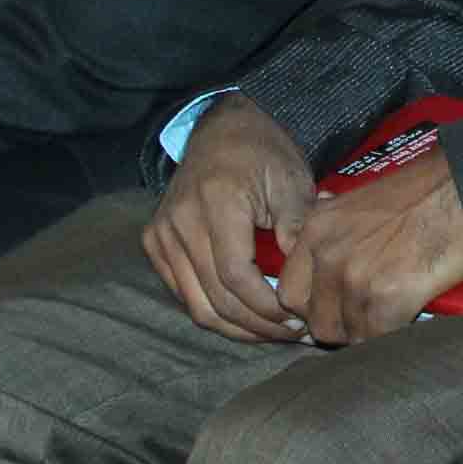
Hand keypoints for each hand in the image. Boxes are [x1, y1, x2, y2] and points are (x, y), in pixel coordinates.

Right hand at [144, 94, 317, 345]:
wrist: (223, 128)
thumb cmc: (264, 153)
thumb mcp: (291, 181)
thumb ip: (297, 228)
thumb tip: (306, 280)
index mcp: (216, 202)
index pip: (235, 275)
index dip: (266, 306)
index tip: (297, 320)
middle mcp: (180, 221)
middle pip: (214, 297)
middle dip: (256, 325)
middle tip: (292, 335)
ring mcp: (162, 235)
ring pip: (196, 305)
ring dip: (235, 328)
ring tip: (272, 333)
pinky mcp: (155, 243)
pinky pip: (184, 293)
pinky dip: (214, 311)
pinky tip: (247, 318)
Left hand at [274, 142, 462, 345]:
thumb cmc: (423, 192)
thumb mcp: (358, 200)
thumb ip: (331, 228)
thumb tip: (312, 243)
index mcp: (316, 229)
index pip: (289, 290)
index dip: (311, 306)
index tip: (329, 309)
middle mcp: (328, 255)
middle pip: (314, 320)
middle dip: (338, 325)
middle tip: (365, 316)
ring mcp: (355, 280)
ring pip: (346, 335)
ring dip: (368, 330)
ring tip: (392, 312)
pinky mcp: (386, 300)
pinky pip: (376, 338)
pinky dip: (392, 334)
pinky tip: (408, 314)